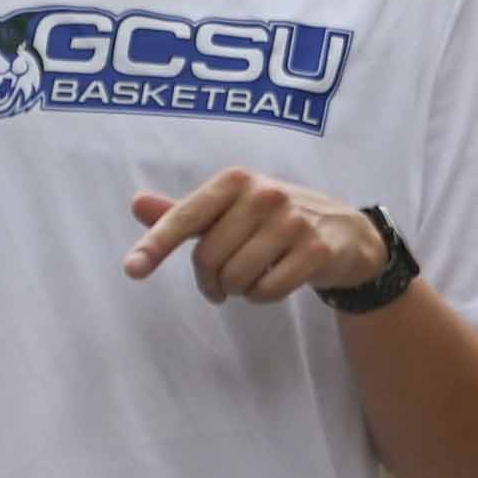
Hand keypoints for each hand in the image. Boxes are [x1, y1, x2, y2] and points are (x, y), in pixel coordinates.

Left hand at [124, 172, 387, 304]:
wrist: (344, 231)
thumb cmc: (274, 219)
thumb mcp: (230, 209)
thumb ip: (184, 212)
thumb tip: (136, 204)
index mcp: (236, 181)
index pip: (186, 217)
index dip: (156, 244)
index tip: (132, 270)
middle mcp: (264, 194)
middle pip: (208, 258)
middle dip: (210, 280)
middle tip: (221, 283)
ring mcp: (293, 221)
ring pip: (236, 278)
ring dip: (237, 289)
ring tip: (252, 278)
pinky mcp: (315, 250)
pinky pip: (266, 292)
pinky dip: (262, 297)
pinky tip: (275, 282)